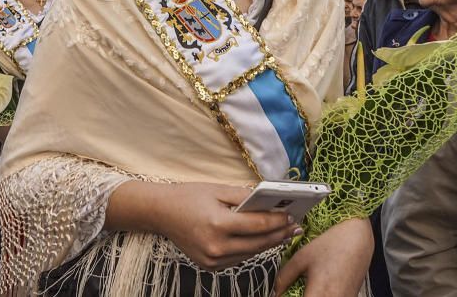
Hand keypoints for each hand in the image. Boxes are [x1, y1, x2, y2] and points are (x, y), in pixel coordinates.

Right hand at [107, 182, 300, 271]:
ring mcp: (212, 260)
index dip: (278, 221)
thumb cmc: (189, 196)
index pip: (258, 225)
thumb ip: (245, 197)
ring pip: (251, 254)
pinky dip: (252, 249)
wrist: (160, 213)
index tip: (292, 215)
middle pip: (259, 243)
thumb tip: (271, 202)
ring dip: (269, 243)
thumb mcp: (218, 189)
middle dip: (280, 234)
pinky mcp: (210, 266)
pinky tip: (263, 240)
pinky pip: (238, 258)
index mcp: (218, 224)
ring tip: (285, 233)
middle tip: (296, 227)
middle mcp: (216, 246)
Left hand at [275, 217, 372, 296]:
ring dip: (311, 295)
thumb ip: (285, 276)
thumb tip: (276, 290)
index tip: (282, 294)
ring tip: (307, 286)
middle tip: (291, 291)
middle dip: (297, 296)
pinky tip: (319, 287)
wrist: (359, 237)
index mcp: (319, 294)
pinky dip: (322, 295)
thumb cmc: (334, 244)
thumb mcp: (302, 257)